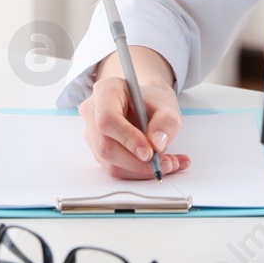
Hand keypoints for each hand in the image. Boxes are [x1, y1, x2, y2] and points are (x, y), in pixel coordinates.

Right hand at [79, 46, 189, 180]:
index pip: (107, 118)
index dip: (127, 137)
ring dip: (142, 170)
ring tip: (170, 164)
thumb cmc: (153, 101)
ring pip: (110, 162)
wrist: (148, 106)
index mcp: (105, 91)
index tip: (150, 152)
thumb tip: (157, 144)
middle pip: (106, 146)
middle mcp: (93, 113)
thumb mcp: (167, 105)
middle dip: (137, 162)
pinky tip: (161, 166)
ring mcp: (93, 135)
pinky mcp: (99, 152)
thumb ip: (166, 122)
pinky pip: (116, 168)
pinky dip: (140, 172)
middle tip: (166, 163)